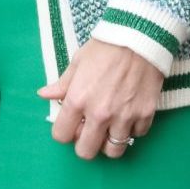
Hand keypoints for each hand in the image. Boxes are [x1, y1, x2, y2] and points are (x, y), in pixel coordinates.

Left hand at [39, 39, 161, 159]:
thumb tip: (44, 94)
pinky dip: (133, 129)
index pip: (61, 135)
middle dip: (85, 144)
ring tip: (110, 127)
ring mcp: (124, 117)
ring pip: (114, 150)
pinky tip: (129, 113)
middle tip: (89, 130)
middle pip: (86, 151)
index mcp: (78, 100)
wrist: (139, 37)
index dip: (64, 132)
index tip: (71, 124)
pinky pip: (137, 135)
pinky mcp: (145, 115)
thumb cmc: (105, 47)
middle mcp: (99, 114)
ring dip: (110, 141)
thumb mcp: (78, 62)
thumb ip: (61, 84)